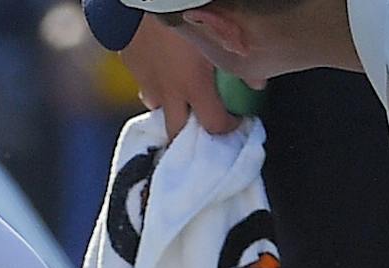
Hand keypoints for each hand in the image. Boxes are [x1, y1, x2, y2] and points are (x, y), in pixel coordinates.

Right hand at [121, 16, 235, 138]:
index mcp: (192, 86)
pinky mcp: (130, 63)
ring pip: (156, 106)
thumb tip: (257, 83)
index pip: (213, 126)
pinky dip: (154, 80)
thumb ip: (241, 64)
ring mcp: (145, 79)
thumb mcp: (221, 36)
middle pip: (175, 132)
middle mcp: (167, 90)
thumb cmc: (189, 13)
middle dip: (188, 133)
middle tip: (201, 123)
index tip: (234, 122)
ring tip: (179, 93)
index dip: (226, 129)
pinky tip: (161, 68)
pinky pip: (143, 81)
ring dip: (169, 105)